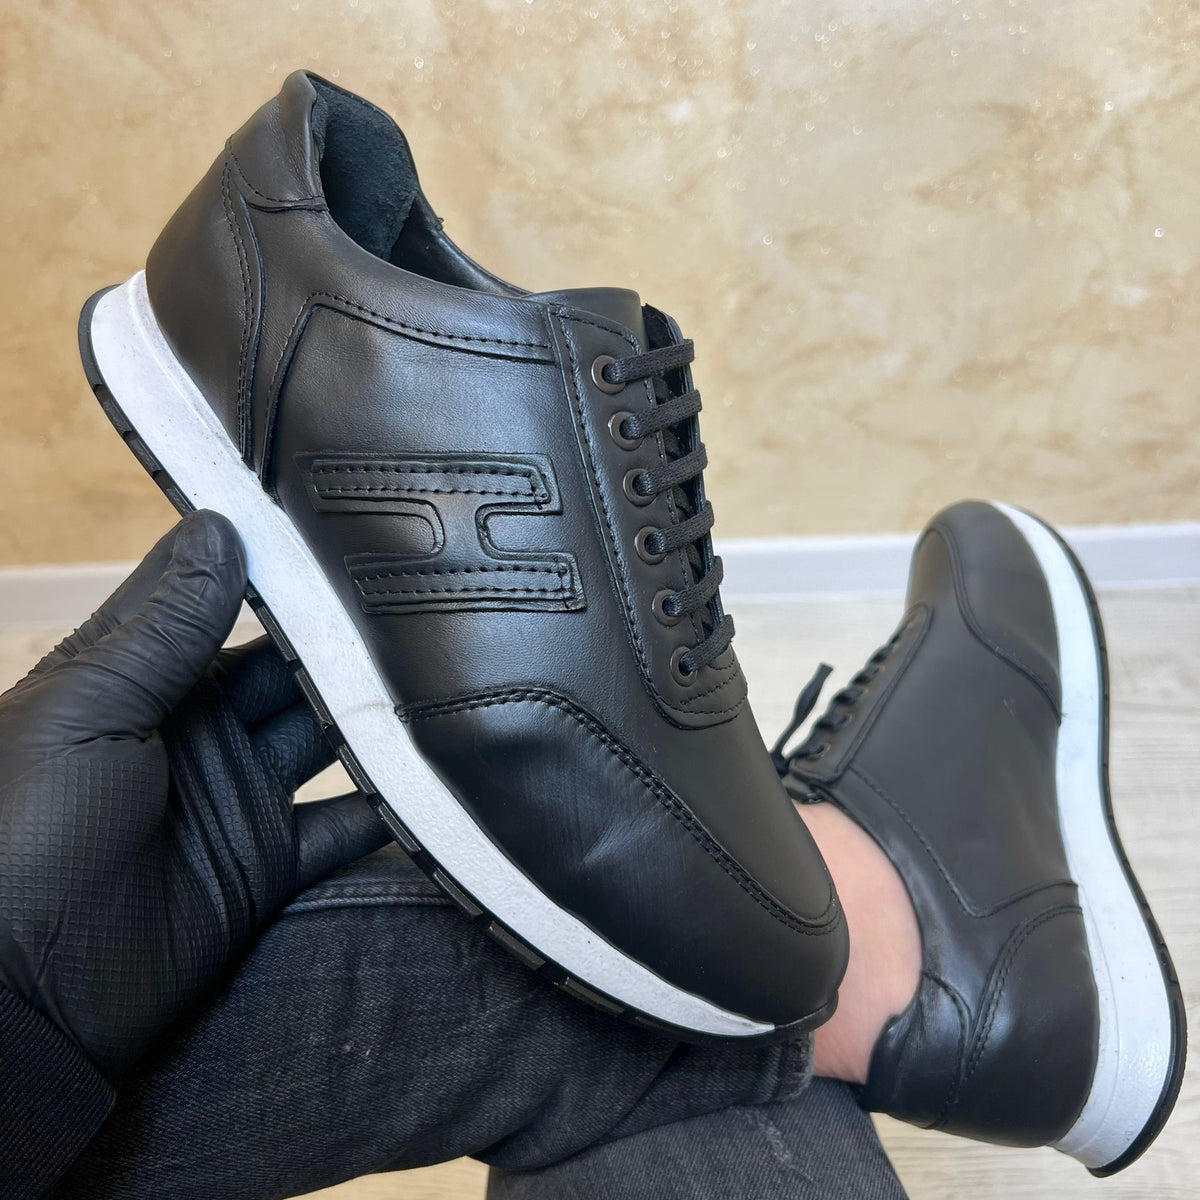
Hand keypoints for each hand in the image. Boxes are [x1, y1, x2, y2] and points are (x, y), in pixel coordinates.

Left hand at [0, 511, 387, 1078]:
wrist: (19, 997)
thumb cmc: (22, 832)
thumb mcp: (85, 712)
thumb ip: (164, 629)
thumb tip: (220, 525)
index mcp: (142, 680)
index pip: (223, 605)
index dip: (279, 573)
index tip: (353, 528)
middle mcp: (198, 729)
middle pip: (291, 671)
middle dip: (347, 643)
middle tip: (431, 603)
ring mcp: (238, 797)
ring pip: (328, 741)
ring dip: (377, 718)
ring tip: (455, 677)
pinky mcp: (268, 866)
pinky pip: (344, 828)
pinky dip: (390, 810)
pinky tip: (443, 779)